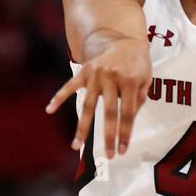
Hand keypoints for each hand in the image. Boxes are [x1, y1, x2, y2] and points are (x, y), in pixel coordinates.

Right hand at [45, 37, 151, 157]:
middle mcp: (111, 78)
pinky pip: (70, 86)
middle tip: (108, 155)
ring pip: (87, 105)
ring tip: (76, 146)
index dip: (125, 133)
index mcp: (129, 80)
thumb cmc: (138, 63)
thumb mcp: (146, 78)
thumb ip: (139, 99)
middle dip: (109, 136)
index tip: (123, 150)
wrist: (124, 40)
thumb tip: (127, 121)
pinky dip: (59, 97)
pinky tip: (49, 109)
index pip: (128, 113)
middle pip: (109, 113)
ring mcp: (96, 75)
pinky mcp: (84, 71)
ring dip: (81, 127)